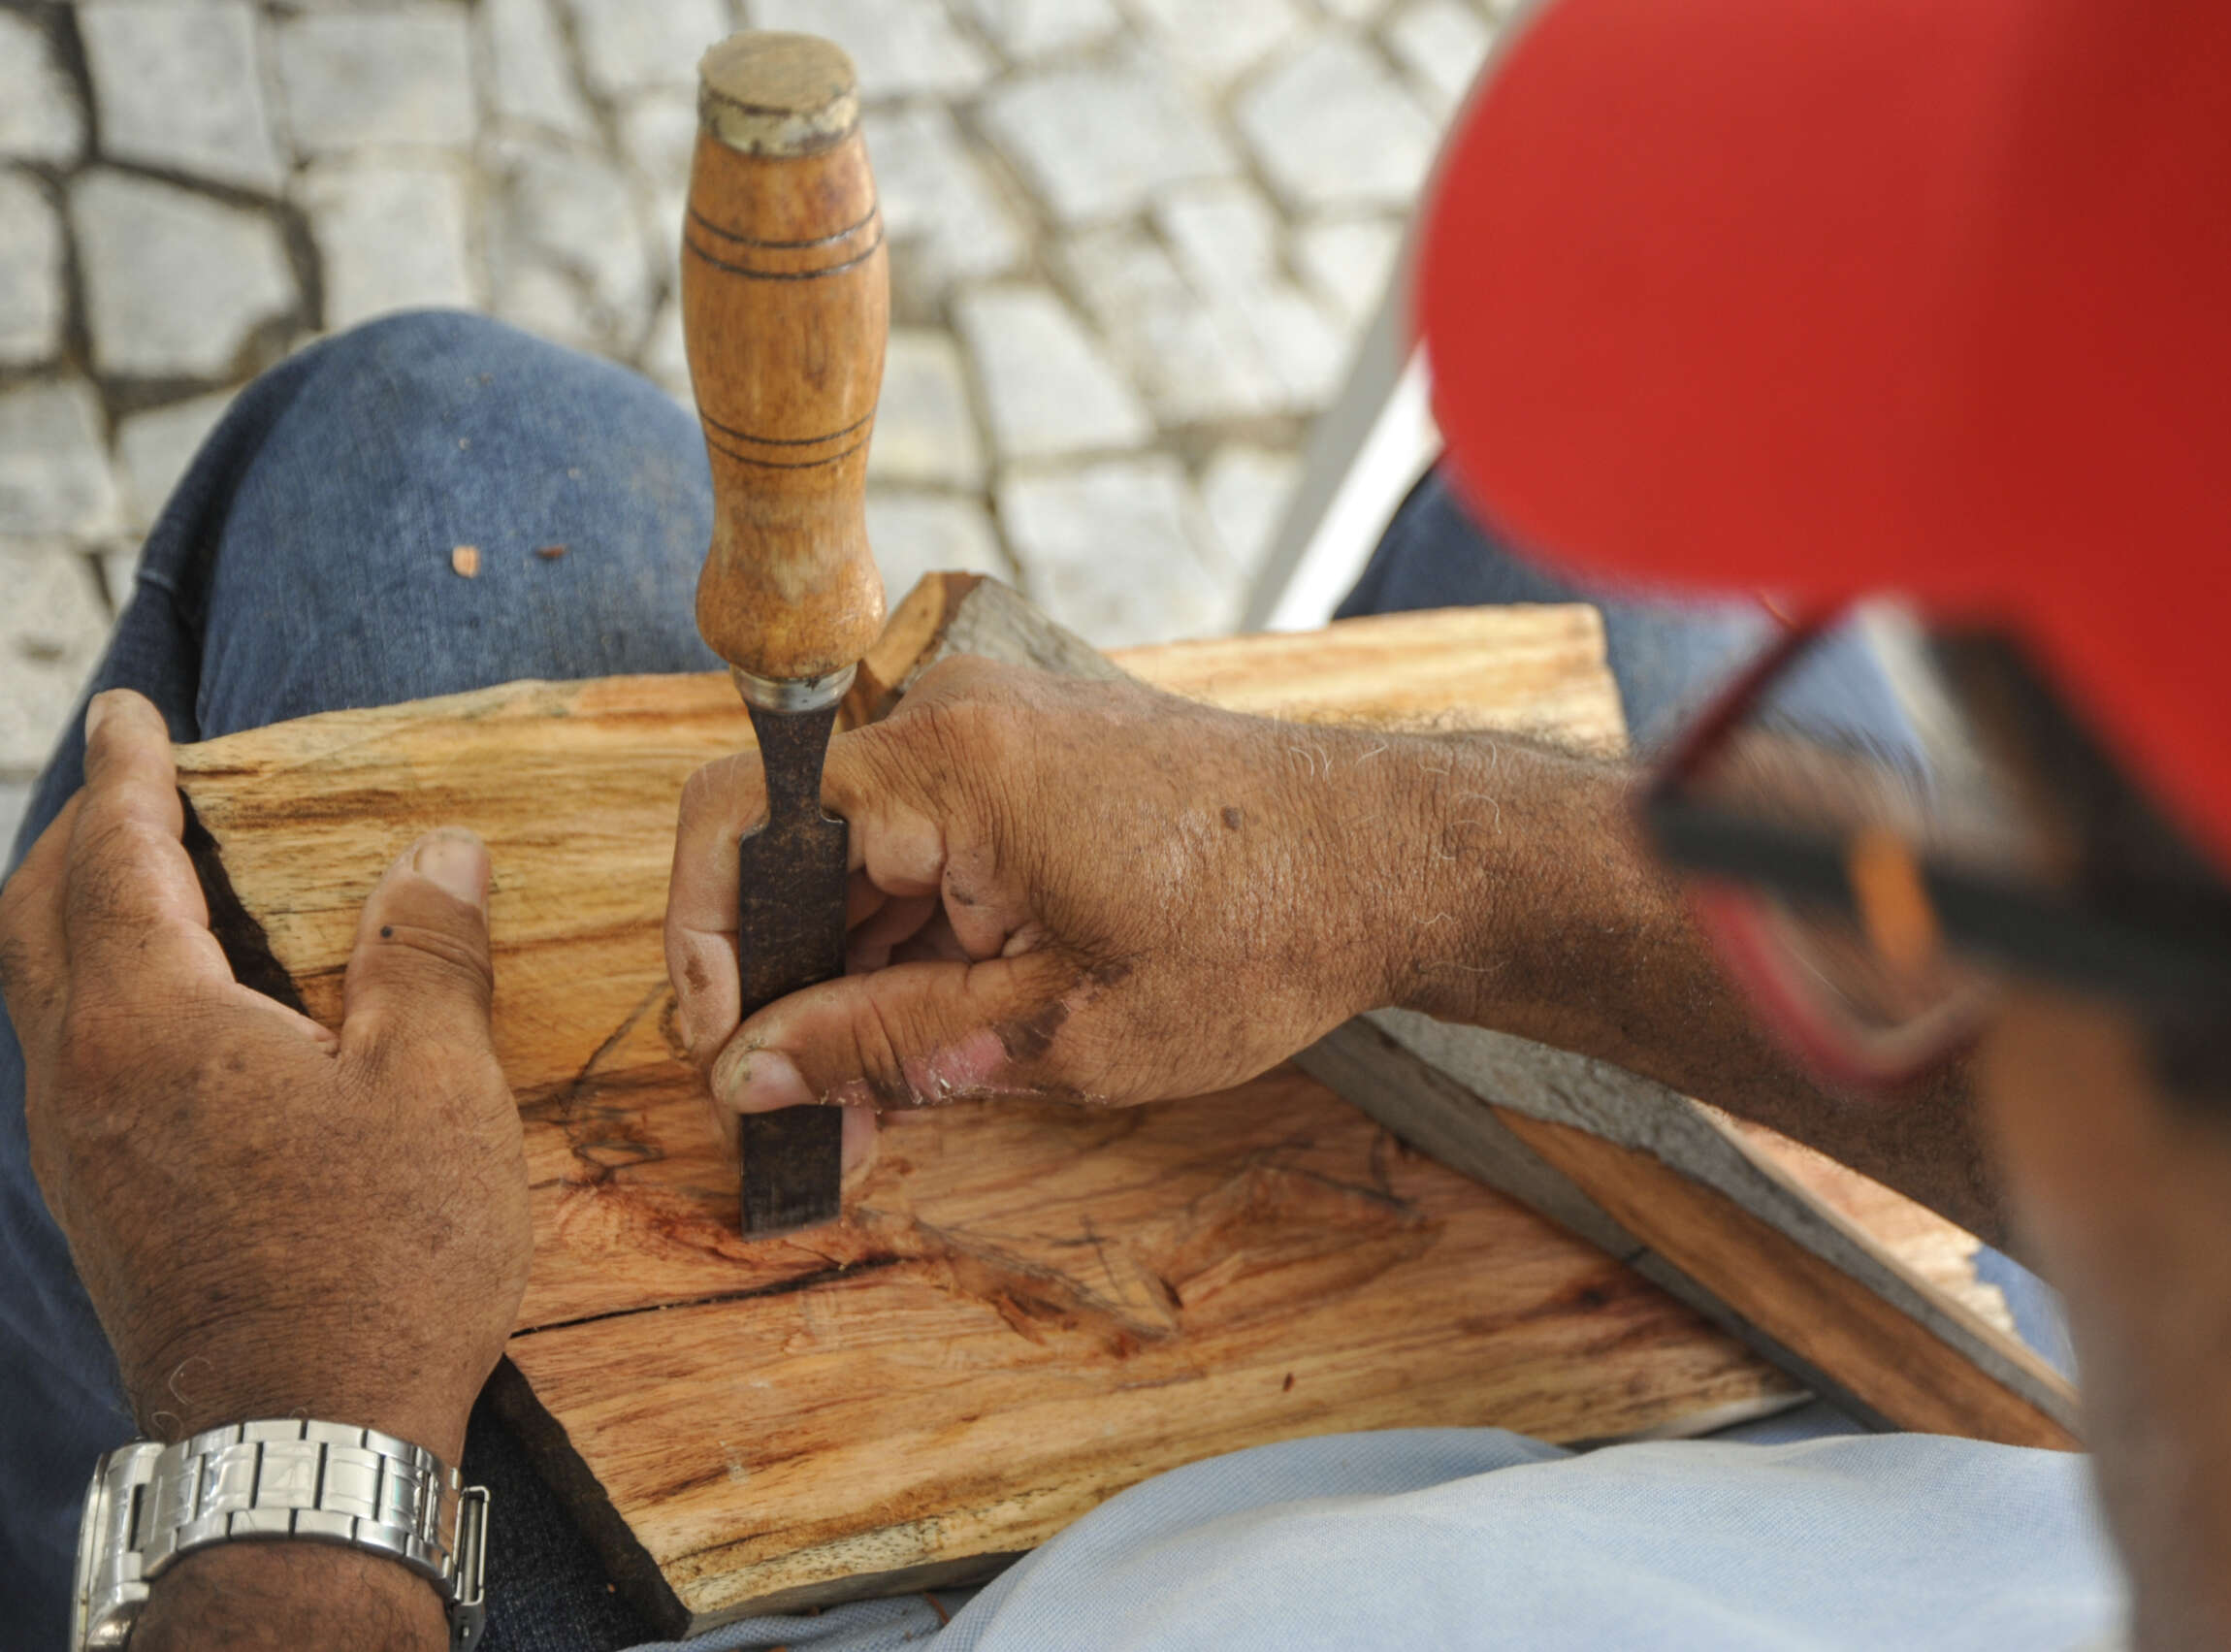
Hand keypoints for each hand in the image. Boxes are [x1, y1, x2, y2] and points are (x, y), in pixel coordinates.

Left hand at [0, 691, 528, 1462]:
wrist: (300, 1441)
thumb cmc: (380, 1263)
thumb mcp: (438, 1089)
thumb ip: (427, 955)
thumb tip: (438, 854)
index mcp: (154, 1026)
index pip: (117, 860)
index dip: (127, 775)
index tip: (132, 714)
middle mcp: (84, 1078)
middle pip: (35, 918)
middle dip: (76, 834)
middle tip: (128, 784)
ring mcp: (79, 1152)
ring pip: (42, 993)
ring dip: (78, 915)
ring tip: (147, 885)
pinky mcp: (101, 1208)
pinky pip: (71, 1058)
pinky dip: (99, 991)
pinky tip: (178, 1019)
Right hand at [666, 657, 1421, 1118]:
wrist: (1390, 863)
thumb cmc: (1256, 937)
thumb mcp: (1058, 1030)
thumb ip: (884, 1046)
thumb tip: (744, 1078)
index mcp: (947, 764)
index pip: (738, 827)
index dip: (703, 949)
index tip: (724, 1059)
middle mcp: (952, 718)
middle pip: (794, 854)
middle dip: (786, 995)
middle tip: (804, 1124)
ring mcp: (993, 734)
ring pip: (858, 866)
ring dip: (851, 985)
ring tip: (869, 1115)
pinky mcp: (1027, 764)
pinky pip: (923, 852)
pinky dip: (914, 947)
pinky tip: (923, 1047)